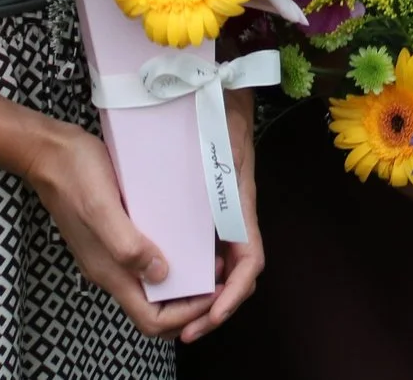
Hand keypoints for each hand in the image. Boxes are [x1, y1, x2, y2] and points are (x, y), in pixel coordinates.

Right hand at [22, 119, 206, 338]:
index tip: (216, 291)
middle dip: (189, 305)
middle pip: (153, 310)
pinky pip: (146, 262)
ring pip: (152, 288)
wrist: (49, 154)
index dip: (186, 315)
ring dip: (183, 284)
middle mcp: (111, 270)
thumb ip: (128, 246)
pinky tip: (188, 240)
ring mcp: (110, 255)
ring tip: (211, 261)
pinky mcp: (114, 236)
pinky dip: (172, 262)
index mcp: (110, 272)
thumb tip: (161, 274)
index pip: (151, 320)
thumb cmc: (76, 176)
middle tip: (219, 280)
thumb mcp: (103, 208)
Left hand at [181, 88, 264, 342]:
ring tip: (177, 311)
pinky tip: (169, 270)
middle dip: (217, 304)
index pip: (248, 261)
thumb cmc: (210, 112)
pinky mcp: (206, 202)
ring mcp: (222, 207)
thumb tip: (163, 263)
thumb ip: (167, 206)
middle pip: (237, 270)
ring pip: (223, 259)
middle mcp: (234, 211)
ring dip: (206, 289)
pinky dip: (194, 265)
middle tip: (186, 331)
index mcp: (238, 204)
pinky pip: (207, 243)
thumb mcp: (202, 146)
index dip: (232, 295)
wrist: (215, 82)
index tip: (209, 317)